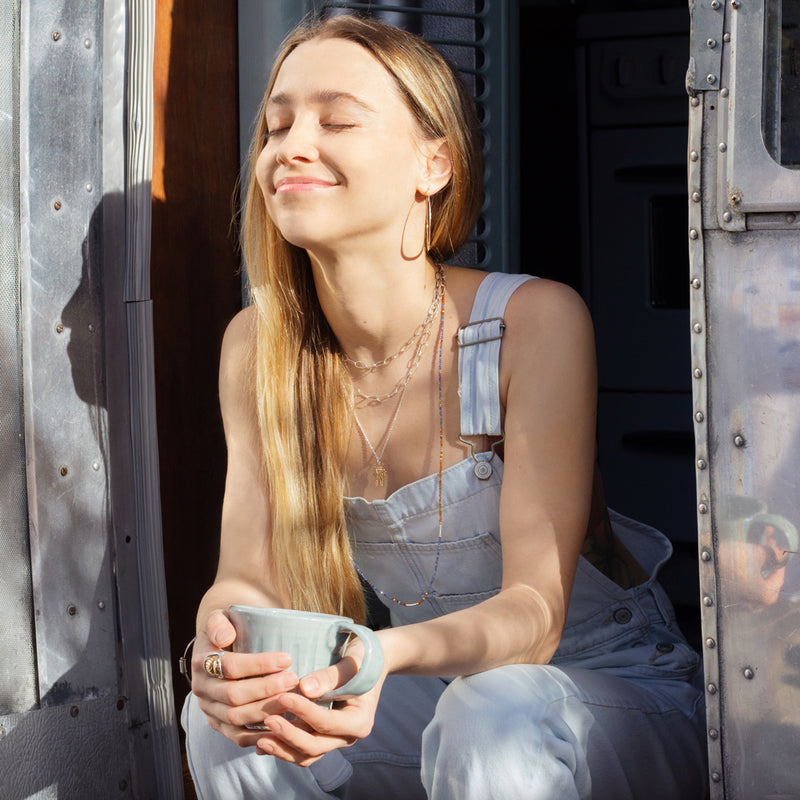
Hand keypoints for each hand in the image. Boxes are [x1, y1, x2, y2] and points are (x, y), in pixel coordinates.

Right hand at [192, 610, 299, 747]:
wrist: (220, 646)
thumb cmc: (228, 628)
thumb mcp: (220, 617)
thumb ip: (218, 623)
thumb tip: (224, 637)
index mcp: (201, 662)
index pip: (229, 667)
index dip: (258, 664)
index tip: (286, 658)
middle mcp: (202, 689)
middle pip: (233, 696)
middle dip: (266, 689)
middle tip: (293, 680)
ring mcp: (210, 710)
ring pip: (236, 718)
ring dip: (266, 711)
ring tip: (292, 699)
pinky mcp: (219, 725)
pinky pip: (237, 736)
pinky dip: (259, 735)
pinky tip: (282, 726)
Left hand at [255, 640, 385, 765]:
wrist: (368, 661)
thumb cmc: (361, 657)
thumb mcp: (351, 662)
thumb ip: (330, 676)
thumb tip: (304, 688)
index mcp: (359, 721)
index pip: (327, 723)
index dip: (303, 712)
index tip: (282, 696)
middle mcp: (347, 736)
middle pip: (315, 746)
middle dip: (289, 736)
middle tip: (267, 720)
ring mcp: (334, 740)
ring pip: (306, 754)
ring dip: (283, 748)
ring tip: (259, 740)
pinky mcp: (322, 737)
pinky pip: (302, 749)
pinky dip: (284, 746)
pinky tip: (262, 741)